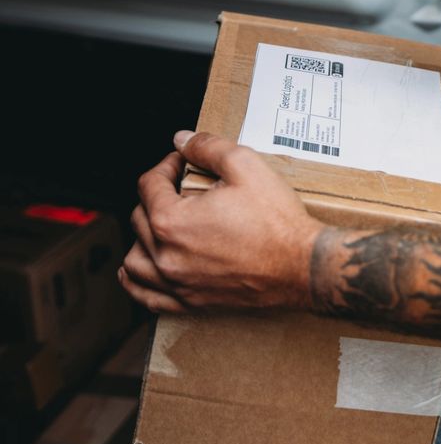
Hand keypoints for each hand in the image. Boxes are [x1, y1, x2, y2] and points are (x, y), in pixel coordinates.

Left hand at [119, 131, 321, 314]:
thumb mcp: (245, 165)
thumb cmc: (276, 220)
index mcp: (172, 221)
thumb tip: (182, 140)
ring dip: (142, 238)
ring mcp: (177, 284)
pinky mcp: (191, 303)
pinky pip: (147, 296)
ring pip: (134, 261)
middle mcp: (166, 257)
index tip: (182, 162)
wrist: (302, 266)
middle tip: (181, 187)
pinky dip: (138, 281)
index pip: (149, 185)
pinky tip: (144, 269)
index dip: (166, 165)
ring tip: (161, 225)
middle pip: (139, 219)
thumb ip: (207, 147)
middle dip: (156, 196)